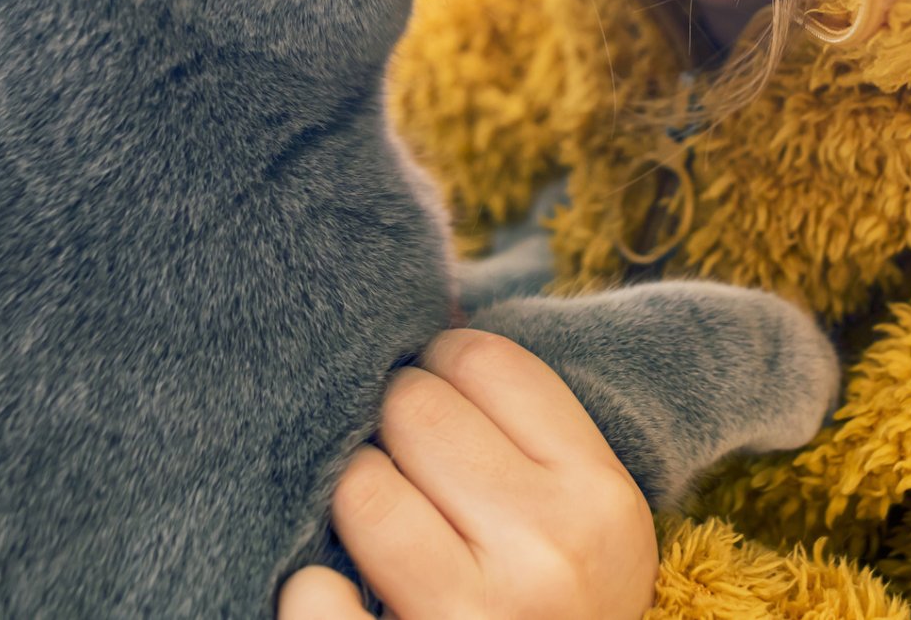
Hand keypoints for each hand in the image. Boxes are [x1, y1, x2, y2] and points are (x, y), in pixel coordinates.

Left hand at [278, 329, 656, 619]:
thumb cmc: (556, 612)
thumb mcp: (582, 526)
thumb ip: (524, 437)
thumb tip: (433, 321)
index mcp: (599, 501)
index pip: (486, 362)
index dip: (440, 365)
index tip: (431, 398)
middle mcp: (547, 554)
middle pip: (412, 406)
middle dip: (392, 428)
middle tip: (404, 472)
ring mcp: (474, 618)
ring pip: (359, 484)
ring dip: (353, 500)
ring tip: (378, 535)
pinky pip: (311, 594)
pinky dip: (311, 591)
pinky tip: (342, 599)